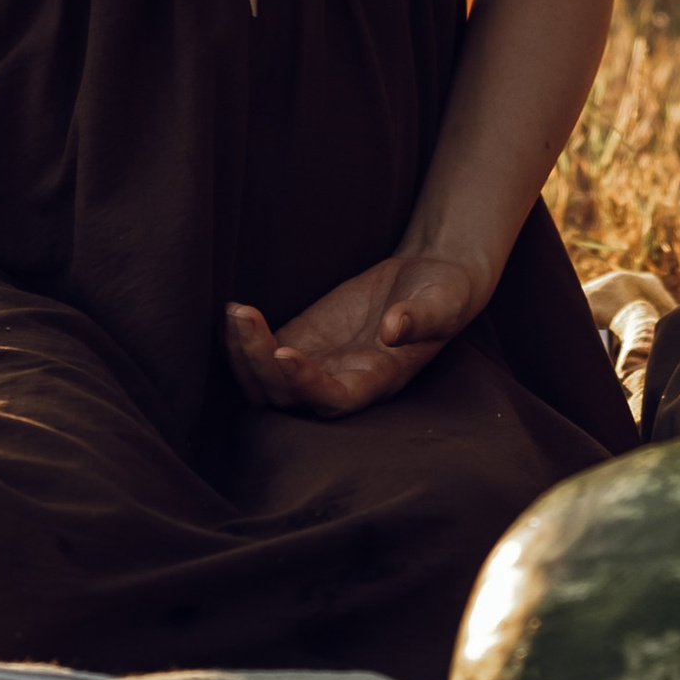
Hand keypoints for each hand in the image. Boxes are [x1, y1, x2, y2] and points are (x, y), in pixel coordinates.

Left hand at [223, 250, 486, 417]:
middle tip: (246, 318)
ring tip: (236, 313)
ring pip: (265, 385)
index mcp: (377, 382)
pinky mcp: (302, 340)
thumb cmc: (446, 294)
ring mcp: (317, 364)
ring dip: (243, 356)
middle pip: (287, 398)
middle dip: (259, 364)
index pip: (333, 401)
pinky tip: (234, 311)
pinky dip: (242, 341)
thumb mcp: (443, 302)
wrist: (432, 278)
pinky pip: (262, 356)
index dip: (305, 385)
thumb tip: (395, 328)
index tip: (284, 352)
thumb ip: (422, 318)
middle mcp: (341, 382)